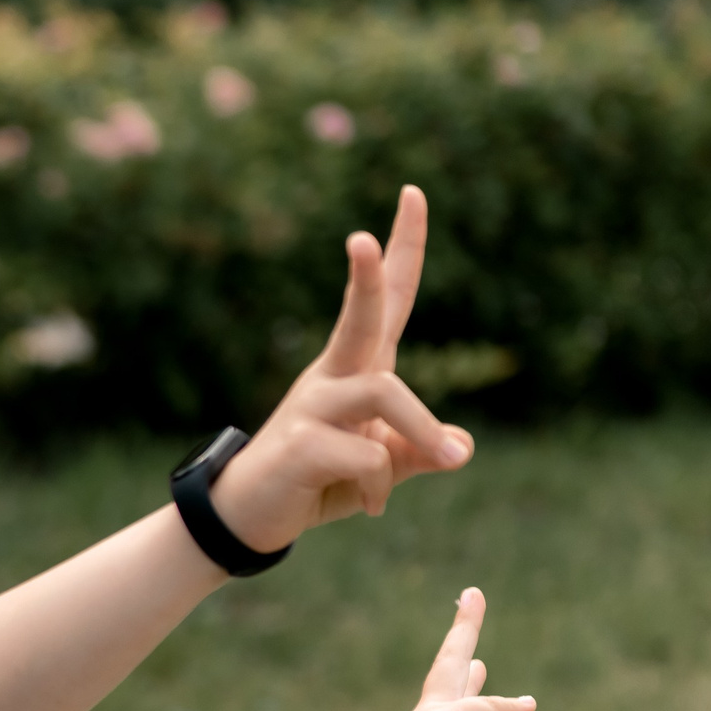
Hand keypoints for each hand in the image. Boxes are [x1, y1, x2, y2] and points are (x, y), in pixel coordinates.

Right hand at [210, 185, 473, 554]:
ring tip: (443, 457)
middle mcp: (333, 374)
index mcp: (356, 366)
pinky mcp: (299, 443)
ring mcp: (312, 406)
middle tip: (361, 237)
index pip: (386, 297)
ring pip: (387, 393)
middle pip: (361, 314)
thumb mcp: (381, 465)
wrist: (250, 517)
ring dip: (423, 429)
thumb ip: (420, 452)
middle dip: (366, 275)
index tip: (413, 193)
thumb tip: (460, 448)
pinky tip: (368, 505)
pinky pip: (369, 456)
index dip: (402, 247)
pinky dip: (381, 487)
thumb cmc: (318, 479)